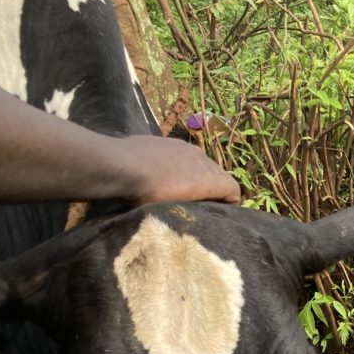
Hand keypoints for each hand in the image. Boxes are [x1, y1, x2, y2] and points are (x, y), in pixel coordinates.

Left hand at [123, 135, 240, 205]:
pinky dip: (185, 164)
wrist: (119, 164)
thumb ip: (193, 208)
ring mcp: (187, 148)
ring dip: (200, 174)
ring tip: (183, 186)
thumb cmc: (147, 194)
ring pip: (204, 163)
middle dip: (216, 188)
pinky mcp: (170, 141)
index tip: (220, 212)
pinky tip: (166, 171)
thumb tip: (198, 209)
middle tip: (201, 202)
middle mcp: (203, 160)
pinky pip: (186, 155)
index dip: (231, 202)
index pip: (233, 189)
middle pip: (221, 175)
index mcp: (207, 179)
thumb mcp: (173, 209)